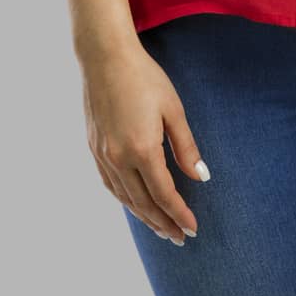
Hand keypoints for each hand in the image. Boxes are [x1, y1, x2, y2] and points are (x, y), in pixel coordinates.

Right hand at [81, 42, 208, 243]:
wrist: (105, 57)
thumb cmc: (145, 78)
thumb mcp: (173, 109)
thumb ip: (186, 147)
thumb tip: (201, 177)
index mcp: (142, 149)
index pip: (164, 195)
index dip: (179, 214)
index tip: (192, 229)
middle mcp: (118, 158)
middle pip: (143, 203)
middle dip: (163, 223)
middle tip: (180, 238)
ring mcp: (103, 155)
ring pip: (125, 198)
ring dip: (144, 217)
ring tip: (161, 228)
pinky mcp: (94, 148)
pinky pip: (111, 185)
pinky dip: (126, 200)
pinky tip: (136, 204)